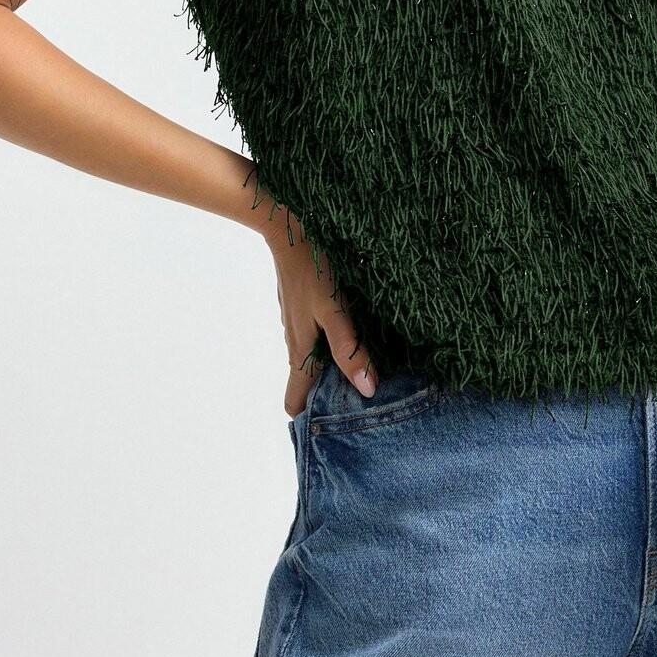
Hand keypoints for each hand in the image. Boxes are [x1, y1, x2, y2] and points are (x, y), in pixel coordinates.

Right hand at [256, 203, 377, 416]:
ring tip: (360, 376)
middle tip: (357, 408)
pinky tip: (351, 336)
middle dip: (325, 396)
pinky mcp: (304, 302)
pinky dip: (330, 344)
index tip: (328, 433)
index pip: (295, 398)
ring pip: (312, 355)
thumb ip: (350, 349)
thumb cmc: (313, 268)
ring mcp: (298, 319)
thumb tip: (367, 390)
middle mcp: (296, 339)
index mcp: (301, 349)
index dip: (308, 417)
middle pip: (307, 379)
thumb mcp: (334, 310)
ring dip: (330, 369)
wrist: (289, 223)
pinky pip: (316, 334)